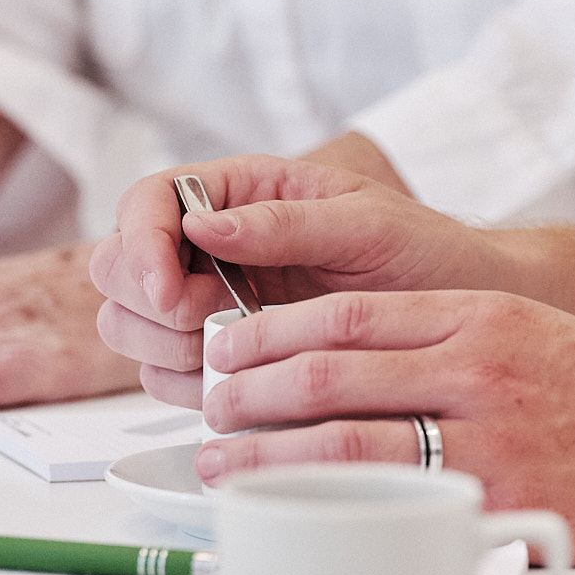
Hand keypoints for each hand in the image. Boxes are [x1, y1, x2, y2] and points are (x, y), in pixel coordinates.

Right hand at [88, 155, 501, 405]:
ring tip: (233, 350)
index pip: (149, 201)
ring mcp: (210, 298)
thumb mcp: (367, 224)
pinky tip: (238, 381)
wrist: (457, 308)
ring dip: (164, 346)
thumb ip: (286, 222)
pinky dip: (185, 383)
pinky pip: (162, 372)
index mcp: (244, 190)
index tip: (169, 290)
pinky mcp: (219, 352)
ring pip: (129, 324)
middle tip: (210, 326)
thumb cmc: (422, 252)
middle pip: (118, 265)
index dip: (142, 244)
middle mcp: (214, 242)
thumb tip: (206, 224)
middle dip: (149, 302)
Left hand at [188, 290, 574, 564]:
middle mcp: (476, 365)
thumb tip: (353, 368)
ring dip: (260, 453)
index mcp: (483, 315)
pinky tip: (290, 516)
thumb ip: (454, 342)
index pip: (346, 312)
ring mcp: (485, 436)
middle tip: (203, 405)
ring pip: (337, 438)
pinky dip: (322, 508)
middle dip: (244, 389)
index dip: (268, 330)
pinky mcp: (499, 503)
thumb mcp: (539, 335)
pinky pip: (387, 505)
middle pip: (323, 369)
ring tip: (217, 463)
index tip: (225, 348)